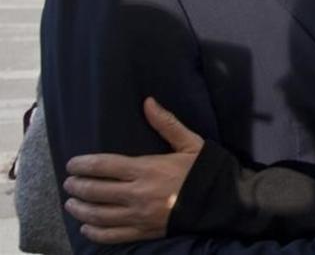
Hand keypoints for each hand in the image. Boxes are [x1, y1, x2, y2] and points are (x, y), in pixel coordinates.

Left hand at [63, 98, 201, 243]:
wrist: (223, 202)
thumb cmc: (205, 170)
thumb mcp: (190, 143)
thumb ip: (166, 123)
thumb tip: (148, 102)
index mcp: (147, 169)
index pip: (104, 166)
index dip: (83, 165)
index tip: (72, 164)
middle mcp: (138, 194)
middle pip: (95, 191)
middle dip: (77, 186)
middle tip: (69, 183)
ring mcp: (139, 216)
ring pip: (98, 215)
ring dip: (80, 209)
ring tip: (71, 203)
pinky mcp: (144, 231)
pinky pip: (111, 235)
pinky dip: (94, 232)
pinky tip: (87, 226)